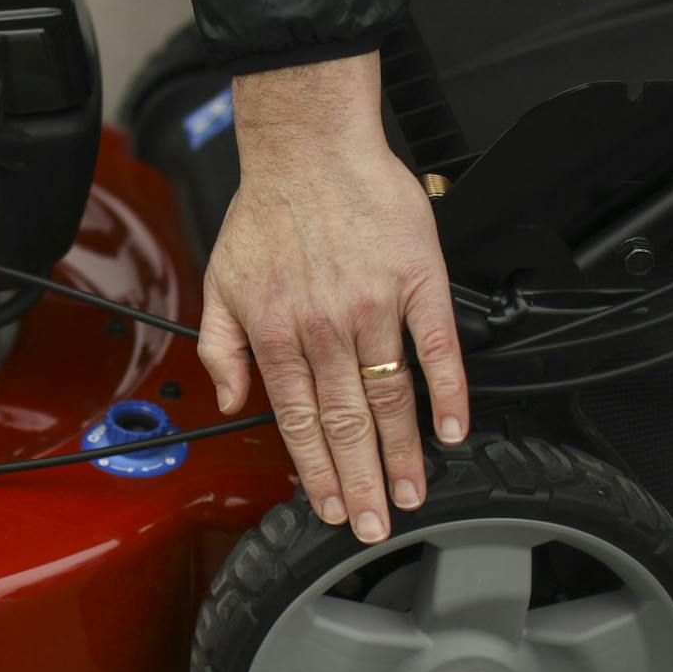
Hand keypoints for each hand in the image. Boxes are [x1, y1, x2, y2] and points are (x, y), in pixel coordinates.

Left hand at [198, 53, 468, 542]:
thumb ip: (219, 347)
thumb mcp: (218, 280)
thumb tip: (230, 401)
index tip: (330, 508)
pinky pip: (435, 346)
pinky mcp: (416, 279)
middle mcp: (323, 327)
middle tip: (376, 525)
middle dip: (362, 482)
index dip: (316, 471)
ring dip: (402, 453)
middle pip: (347, 422)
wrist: (310, 146)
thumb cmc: (267, 209)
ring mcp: (373, 305)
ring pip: (390, 395)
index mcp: (275, 333)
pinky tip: (453, 430)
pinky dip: (448, 391)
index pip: (298, 421)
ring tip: (412, 493)